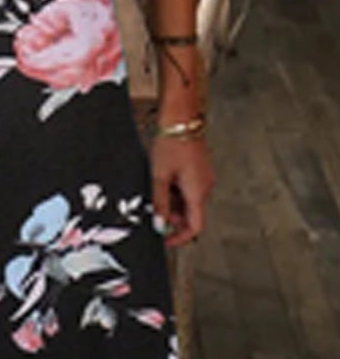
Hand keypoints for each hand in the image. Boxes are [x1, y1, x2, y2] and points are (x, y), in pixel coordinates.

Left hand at [150, 131, 215, 246]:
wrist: (181, 118)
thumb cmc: (172, 142)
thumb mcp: (159, 175)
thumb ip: (160, 202)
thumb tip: (159, 224)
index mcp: (198, 192)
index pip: (195, 227)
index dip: (179, 237)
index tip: (165, 240)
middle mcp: (204, 187)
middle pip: (191, 214)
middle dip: (171, 217)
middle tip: (153, 210)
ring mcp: (203, 176)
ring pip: (188, 200)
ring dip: (172, 201)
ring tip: (155, 189)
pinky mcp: (198, 168)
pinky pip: (188, 186)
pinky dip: (175, 189)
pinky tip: (162, 178)